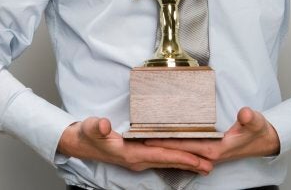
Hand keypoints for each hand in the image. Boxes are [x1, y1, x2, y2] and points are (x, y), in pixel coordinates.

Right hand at [57, 117, 213, 173]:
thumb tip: (104, 125)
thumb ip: (97, 127)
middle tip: (211, 165)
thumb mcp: (91, 127)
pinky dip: (176, 159)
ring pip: (167, 162)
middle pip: (169, 161)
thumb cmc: (87, 134)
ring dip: (186, 163)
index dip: (179, 156)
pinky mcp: (139, 157)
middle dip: (190, 163)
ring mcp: (139, 160)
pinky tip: (185, 159)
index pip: (160, 155)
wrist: (79, 143)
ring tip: (205, 165)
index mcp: (131, 153)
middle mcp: (138, 160)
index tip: (197, 159)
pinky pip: (162, 159)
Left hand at [144, 107, 279, 163]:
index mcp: (214, 149)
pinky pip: (185, 146)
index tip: (148, 137)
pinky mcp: (207, 149)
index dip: (166, 142)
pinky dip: (172, 142)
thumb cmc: (258, 131)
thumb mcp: (257, 122)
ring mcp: (206, 153)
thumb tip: (245, 114)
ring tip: (142, 135)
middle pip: (177, 149)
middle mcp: (207, 153)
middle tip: (135, 135)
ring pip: (179, 149)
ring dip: (162, 143)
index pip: (184, 146)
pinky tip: (162, 136)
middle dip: (157, 143)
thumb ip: (251, 119)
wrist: (265, 140)